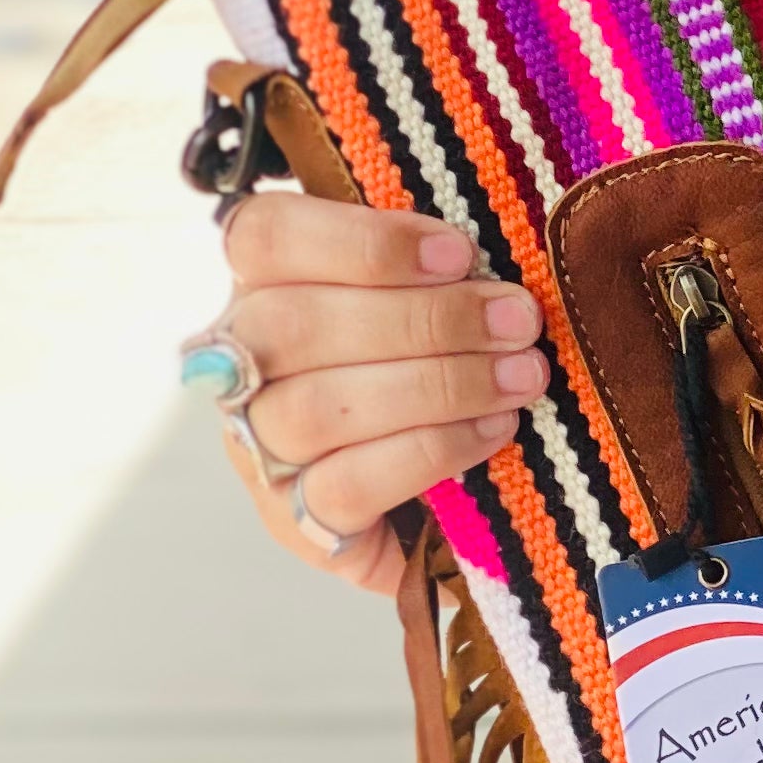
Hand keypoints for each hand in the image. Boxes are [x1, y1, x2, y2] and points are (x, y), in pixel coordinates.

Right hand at [212, 190, 542, 593]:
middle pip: (290, 325)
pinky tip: (492, 429)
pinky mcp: (294, 524)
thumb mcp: (440, 304)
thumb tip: (501, 239)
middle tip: (517, 319)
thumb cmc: (449, 375)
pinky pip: (344, 487)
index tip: (459, 252)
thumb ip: (442, 268)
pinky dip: (430, 451)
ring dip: (436, 385)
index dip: (360, 241)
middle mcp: (242, 366)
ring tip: (520, 376)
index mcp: (266, 286)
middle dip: (422, 319)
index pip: (264, 238)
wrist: (458, 508)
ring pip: (315, 407)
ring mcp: (258, 449)